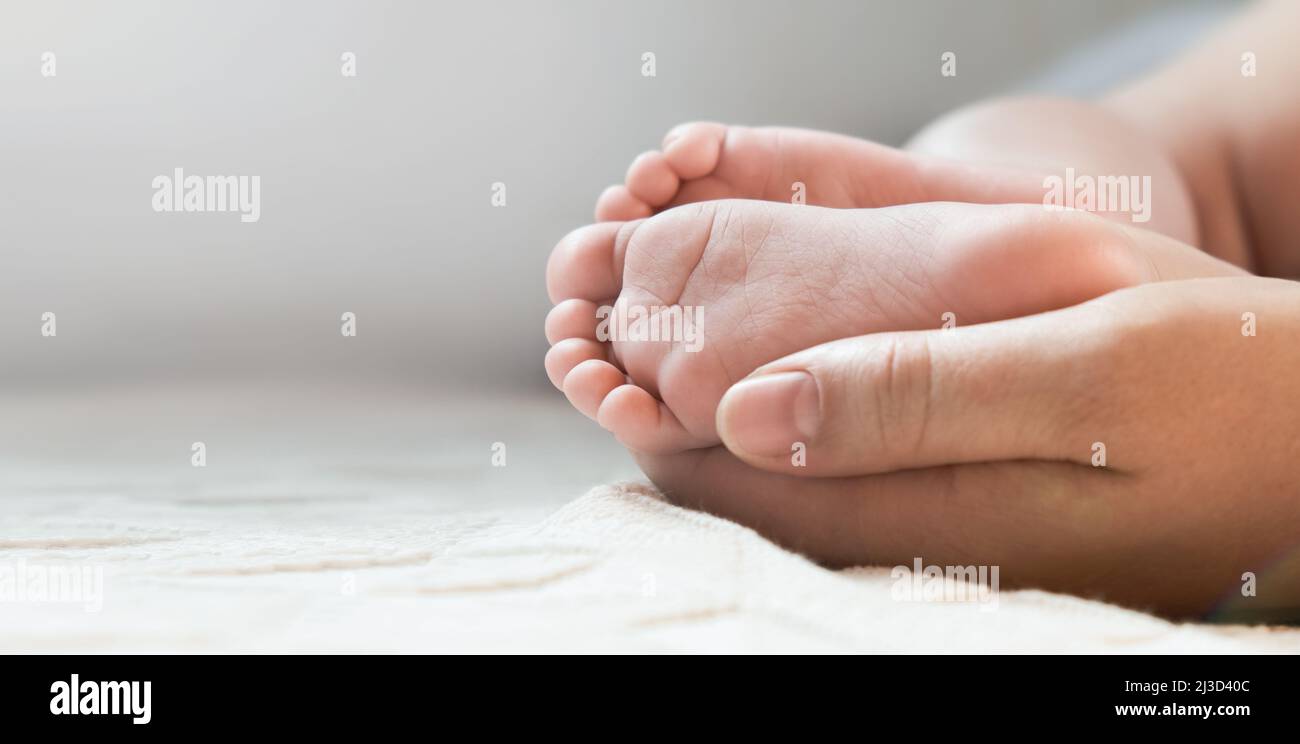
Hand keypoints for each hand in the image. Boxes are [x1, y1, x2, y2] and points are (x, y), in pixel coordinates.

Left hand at [649, 276, 1299, 617]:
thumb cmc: (1234, 389)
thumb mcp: (1090, 363)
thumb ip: (918, 393)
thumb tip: (748, 411)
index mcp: (948, 518)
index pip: (750, 492)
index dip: (668, 428)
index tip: (616, 364)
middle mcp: (939, 554)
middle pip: (759, 506)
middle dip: (683, 433)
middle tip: (626, 356)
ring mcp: (962, 549)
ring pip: (801, 500)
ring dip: (734, 434)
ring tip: (677, 367)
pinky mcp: (988, 528)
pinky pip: (859, 492)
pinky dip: (805, 441)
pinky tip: (790, 394)